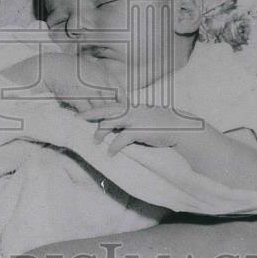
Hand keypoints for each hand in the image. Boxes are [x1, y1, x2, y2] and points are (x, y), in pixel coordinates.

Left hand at [79, 101, 220, 155]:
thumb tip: (116, 123)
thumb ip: (130, 116)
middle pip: (104, 110)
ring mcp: (134, 119)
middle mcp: (130, 109)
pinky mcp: (139, 131)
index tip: (82, 109)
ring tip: (95, 142)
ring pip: (109, 124)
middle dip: (88, 114)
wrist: (180, 128)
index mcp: (130, 105)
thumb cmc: (162, 123)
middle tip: (76, 118)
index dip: (94, 105)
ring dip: (99, 134)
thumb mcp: (145, 115)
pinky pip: (121, 139)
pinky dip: (114, 147)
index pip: (108, 103)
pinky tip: (111, 153)